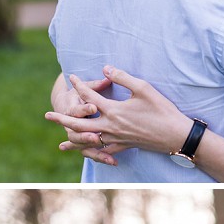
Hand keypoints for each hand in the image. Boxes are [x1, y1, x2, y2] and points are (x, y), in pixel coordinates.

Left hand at [44, 65, 190, 165]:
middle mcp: (111, 127)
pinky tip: (87, 154)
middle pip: (80, 123)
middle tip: (47, 115)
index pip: (89, 96)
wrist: (176, 135)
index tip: (71, 77)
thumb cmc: (162, 110)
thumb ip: (122, 77)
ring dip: (74, 139)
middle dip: (63, 118)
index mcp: (113, 110)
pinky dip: (94, 152)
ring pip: (89, 141)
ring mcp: (117, 139)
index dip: (79, 85)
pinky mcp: (124, 146)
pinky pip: (104, 150)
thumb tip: (105, 69)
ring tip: (62, 140)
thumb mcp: (143, 88)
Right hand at [48, 74, 111, 159]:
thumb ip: (97, 83)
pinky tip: (114, 162)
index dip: (83, 108)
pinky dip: (100, 157)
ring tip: (108, 158)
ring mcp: (79, 133)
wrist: (68, 104)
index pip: (76, 108)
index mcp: (72, 105)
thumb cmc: (82, 90)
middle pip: (77, 130)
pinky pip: (91, 152)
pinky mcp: (86, 142)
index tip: (93, 107)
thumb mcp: (88, 85)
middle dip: (85, 135)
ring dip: (93, 150)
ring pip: (82, 144)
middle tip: (95, 137)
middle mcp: (73, 121)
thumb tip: (108, 70)